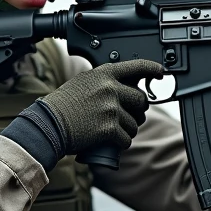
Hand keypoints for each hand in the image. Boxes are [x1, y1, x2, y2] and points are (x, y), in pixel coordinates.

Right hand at [38, 59, 163, 154]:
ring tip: (113, 131)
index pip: (136, 66)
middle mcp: (111, 88)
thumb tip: (125, 88)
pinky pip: (126, 138)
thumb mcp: (83, 82)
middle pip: (141, 100)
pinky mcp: (109, 128)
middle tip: (128, 117)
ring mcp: (111, 108)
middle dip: (138, 111)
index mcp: (105, 74)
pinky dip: (121, 143)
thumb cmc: (62, 106)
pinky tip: (112, 142)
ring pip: (135, 123)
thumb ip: (104, 81)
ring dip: (128, 130)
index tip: (160, 72)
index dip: (152, 69)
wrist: (49, 124)